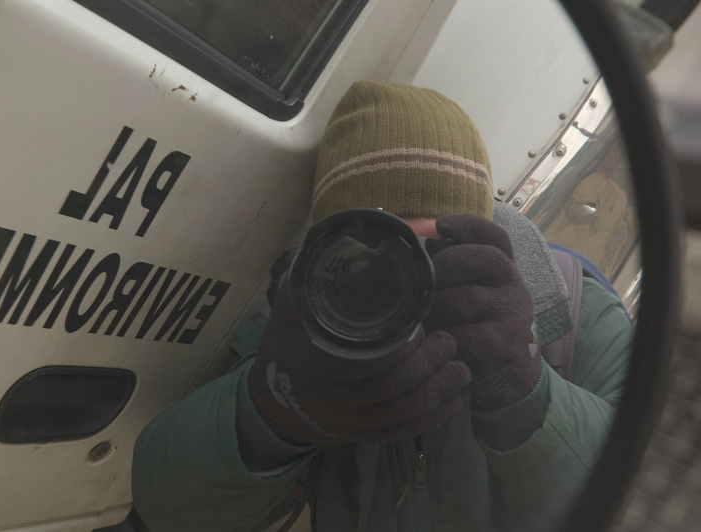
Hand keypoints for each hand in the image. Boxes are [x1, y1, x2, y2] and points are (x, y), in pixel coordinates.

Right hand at [248, 280, 470, 444]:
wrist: (270, 402)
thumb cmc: (286, 344)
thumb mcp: (291, 307)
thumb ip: (314, 277)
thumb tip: (350, 233)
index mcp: (316, 364)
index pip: (370, 359)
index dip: (403, 345)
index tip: (420, 326)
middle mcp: (332, 399)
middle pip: (393, 386)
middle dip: (429, 364)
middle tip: (449, 342)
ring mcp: (347, 423)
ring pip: (402, 411)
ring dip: (438, 389)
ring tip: (460, 368)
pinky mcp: (360, 437)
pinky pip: (402, 433)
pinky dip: (433, 418)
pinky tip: (453, 399)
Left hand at [424, 214, 540, 410]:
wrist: (507, 379)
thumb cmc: (474, 330)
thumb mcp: (465, 296)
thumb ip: (447, 273)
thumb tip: (415, 246)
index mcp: (503, 270)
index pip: (495, 236)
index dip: (469, 224)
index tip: (440, 224)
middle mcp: (515, 285)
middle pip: (484, 258)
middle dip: (446, 265)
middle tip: (423, 284)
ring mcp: (516, 314)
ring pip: (469, 298)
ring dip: (438, 307)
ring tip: (422, 318)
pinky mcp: (509, 344)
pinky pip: (470, 335)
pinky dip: (446, 338)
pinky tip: (436, 342)